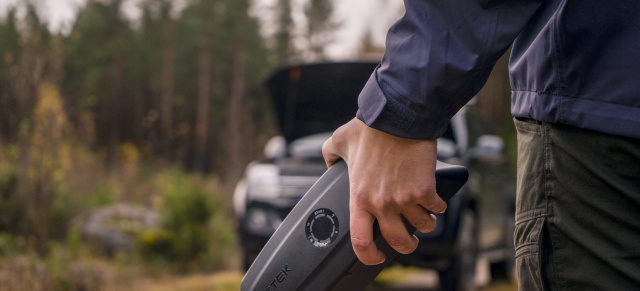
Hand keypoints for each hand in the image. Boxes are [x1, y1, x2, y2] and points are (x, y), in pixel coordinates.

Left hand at [322, 118, 446, 264]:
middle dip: (407, 246)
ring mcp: (404, 198)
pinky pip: (437, 209)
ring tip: (425, 215)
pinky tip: (436, 200)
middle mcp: (381, 203)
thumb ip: (330, 154)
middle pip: (398, 241)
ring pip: (422, 226)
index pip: (360, 241)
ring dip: (425, 223)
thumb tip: (328, 161)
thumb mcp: (340, 141)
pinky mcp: (425, 190)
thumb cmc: (371, 127)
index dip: (369, 256)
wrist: (399, 116)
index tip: (377, 256)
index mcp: (359, 197)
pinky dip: (438, 206)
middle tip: (410, 240)